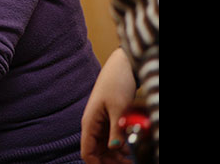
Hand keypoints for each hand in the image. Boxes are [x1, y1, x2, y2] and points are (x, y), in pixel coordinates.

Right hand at [80, 48, 136, 162]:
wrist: (121, 66)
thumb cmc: (116, 83)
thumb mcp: (118, 108)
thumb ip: (116, 130)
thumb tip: (114, 149)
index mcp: (89, 123)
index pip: (87, 152)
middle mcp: (92, 126)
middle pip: (97, 153)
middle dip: (110, 163)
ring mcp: (101, 124)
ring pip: (105, 148)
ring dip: (116, 157)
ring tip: (132, 161)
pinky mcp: (109, 121)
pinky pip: (112, 140)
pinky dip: (121, 148)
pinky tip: (131, 151)